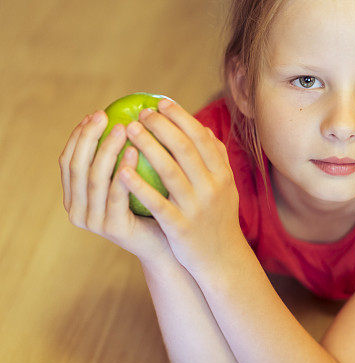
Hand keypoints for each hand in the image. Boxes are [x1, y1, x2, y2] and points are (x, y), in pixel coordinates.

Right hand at [59, 110, 170, 264]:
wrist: (166, 242)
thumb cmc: (147, 205)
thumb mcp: (127, 178)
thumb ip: (115, 155)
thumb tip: (116, 113)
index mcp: (74, 198)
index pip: (68, 161)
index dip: (78, 136)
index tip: (95, 114)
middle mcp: (78, 211)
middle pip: (77, 167)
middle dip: (89, 137)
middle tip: (105, 115)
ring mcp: (94, 222)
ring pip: (96, 178)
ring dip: (107, 149)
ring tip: (124, 128)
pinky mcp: (113, 228)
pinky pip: (117, 193)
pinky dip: (124, 169)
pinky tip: (136, 151)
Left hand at [116, 98, 243, 279]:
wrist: (221, 259)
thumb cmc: (217, 219)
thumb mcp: (225, 188)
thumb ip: (216, 159)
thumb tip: (204, 128)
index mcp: (222, 175)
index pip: (201, 138)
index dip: (181, 117)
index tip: (161, 102)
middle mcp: (212, 188)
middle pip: (185, 149)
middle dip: (161, 126)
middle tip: (140, 113)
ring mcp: (196, 208)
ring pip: (170, 171)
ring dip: (148, 147)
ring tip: (128, 130)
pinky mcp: (180, 227)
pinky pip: (157, 203)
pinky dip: (140, 186)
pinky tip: (121, 171)